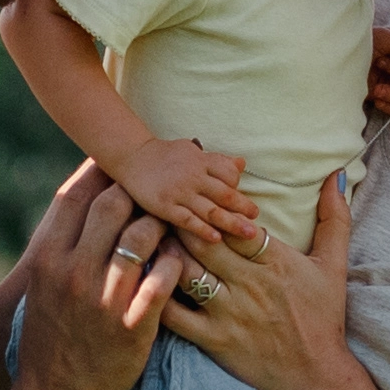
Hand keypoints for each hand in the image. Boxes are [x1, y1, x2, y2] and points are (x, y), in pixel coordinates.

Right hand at [10, 162, 184, 389]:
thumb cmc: (50, 338)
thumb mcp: (42, 287)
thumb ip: (60, 246)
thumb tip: (81, 202)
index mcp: (46, 260)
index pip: (74, 197)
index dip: (98, 171)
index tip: (118, 161)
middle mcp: (72, 273)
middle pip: (111, 204)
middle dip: (137, 189)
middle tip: (156, 185)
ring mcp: (103, 299)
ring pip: (142, 234)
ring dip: (162, 221)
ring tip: (173, 220)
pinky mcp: (133, 325)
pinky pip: (164, 276)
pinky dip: (176, 260)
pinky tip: (181, 256)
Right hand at [119, 134, 264, 252]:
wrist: (132, 156)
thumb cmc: (165, 154)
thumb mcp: (192, 151)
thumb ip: (217, 160)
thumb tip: (242, 164)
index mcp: (201, 161)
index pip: (229, 175)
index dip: (239, 188)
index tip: (246, 202)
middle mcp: (193, 177)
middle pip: (225, 194)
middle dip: (243, 207)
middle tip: (257, 220)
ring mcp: (179, 193)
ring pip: (210, 210)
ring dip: (231, 223)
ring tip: (248, 233)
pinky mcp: (165, 207)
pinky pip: (188, 220)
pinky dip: (203, 230)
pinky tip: (217, 238)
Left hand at [162, 170, 354, 389]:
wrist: (315, 377)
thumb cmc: (323, 318)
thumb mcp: (334, 265)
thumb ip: (334, 218)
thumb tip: (336, 175)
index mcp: (276, 261)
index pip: (236, 224)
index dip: (212, 205)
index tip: (192, 190)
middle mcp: (250, 284)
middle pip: (204, 242)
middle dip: (178, 219)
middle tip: (154, 202)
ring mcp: (229, 313)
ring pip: (185, 272)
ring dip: (162, 251)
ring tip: (142, 233)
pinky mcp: (212, 339)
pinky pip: (175, 315)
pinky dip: (155, 294)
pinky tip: (140, 277)